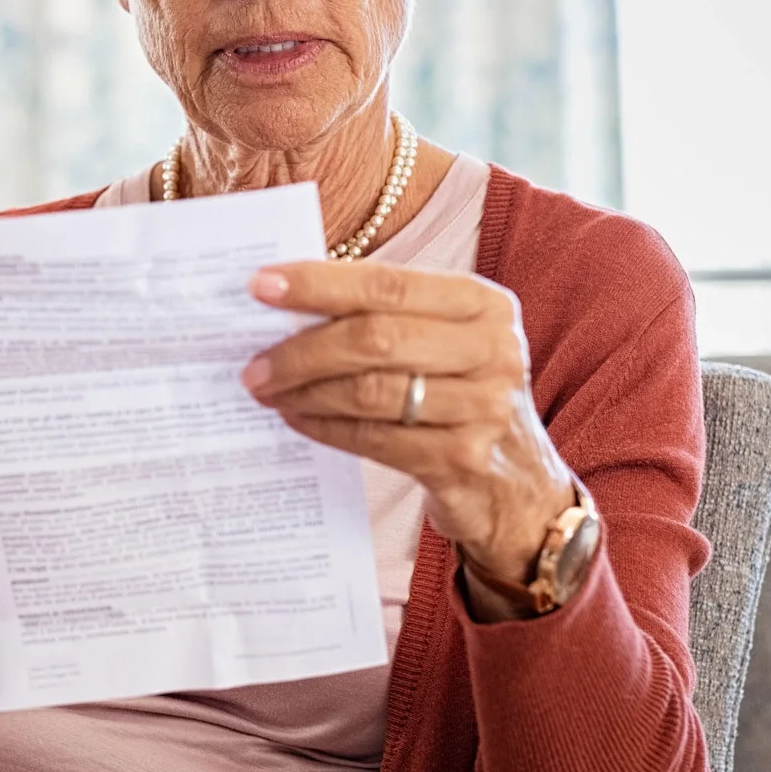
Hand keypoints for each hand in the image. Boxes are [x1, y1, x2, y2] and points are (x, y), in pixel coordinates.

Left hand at [240, 262, 573, 595]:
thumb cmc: (461, 396)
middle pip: (375, 338)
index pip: (388, 284)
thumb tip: (287, 302)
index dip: (319, 284)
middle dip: (302, 349)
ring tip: (266, 390)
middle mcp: (493, 350)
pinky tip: (297, 418)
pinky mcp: (462, 460)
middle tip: (251, 362)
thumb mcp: (445, 343)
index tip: (259, 286)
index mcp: (484, 304)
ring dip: (305, 390)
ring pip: (370, 392)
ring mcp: (484, 408)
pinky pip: (374, 438)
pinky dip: (325, 427)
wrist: (518, 487)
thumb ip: (386, 316)